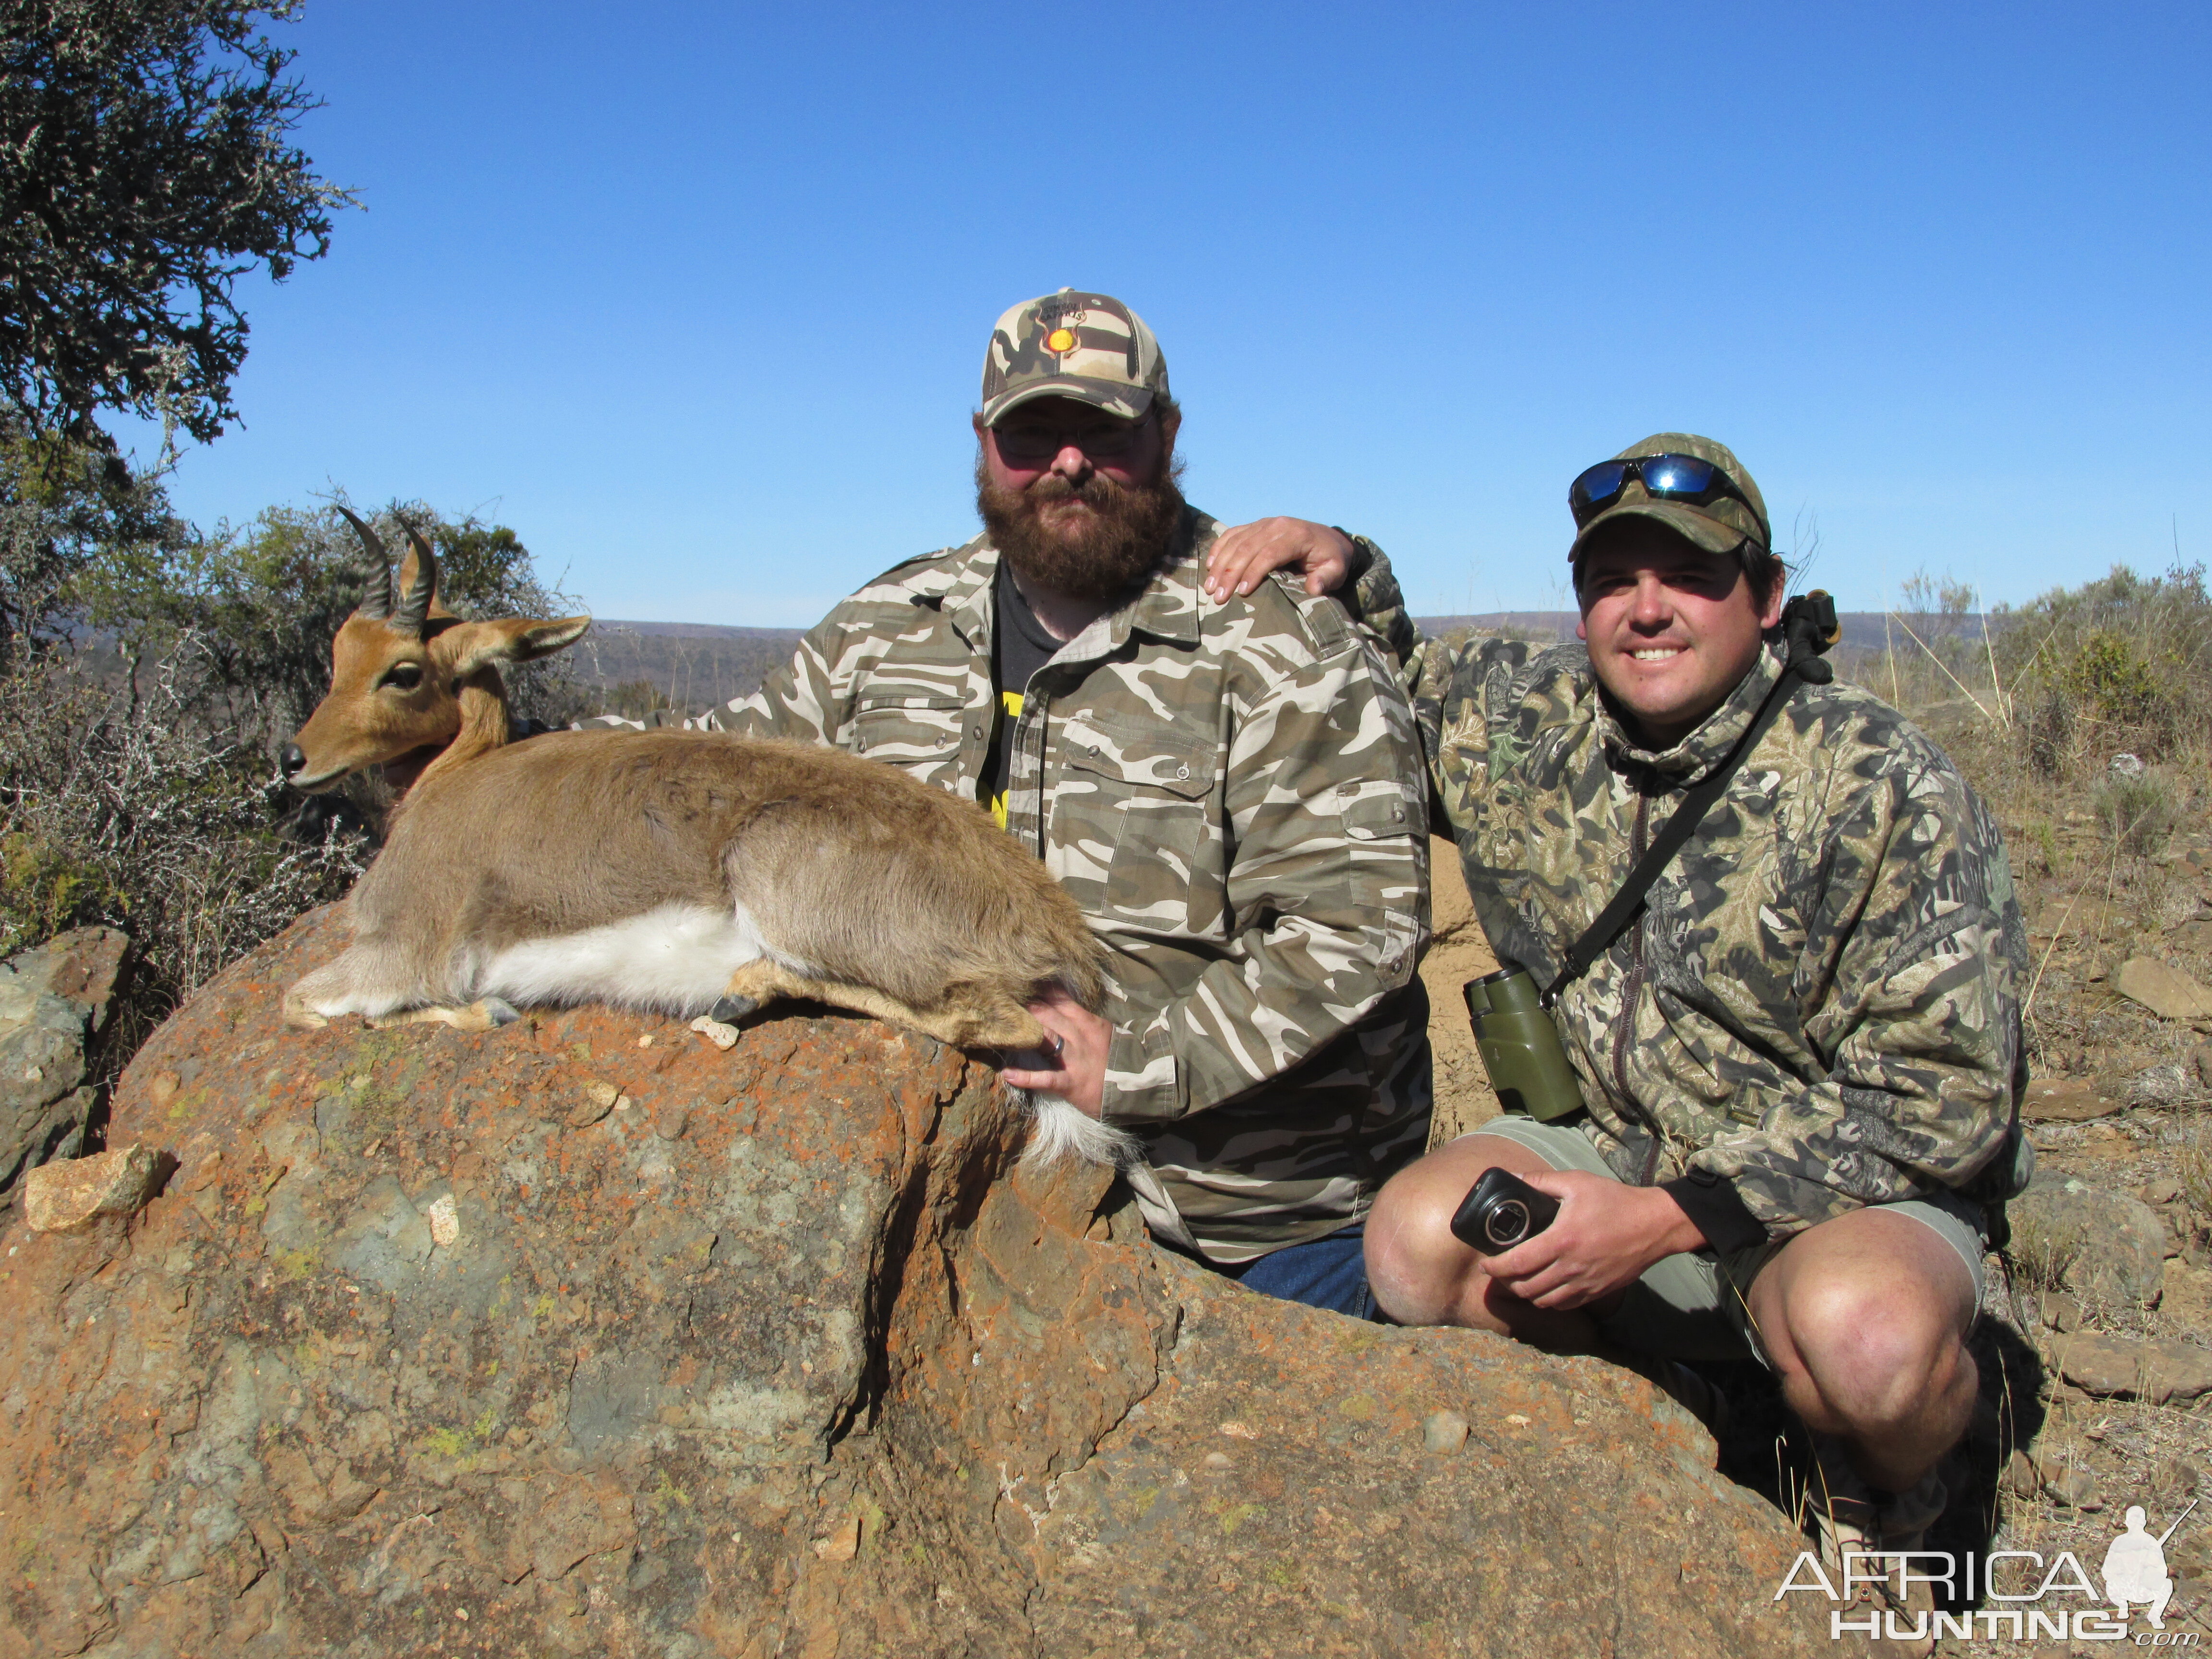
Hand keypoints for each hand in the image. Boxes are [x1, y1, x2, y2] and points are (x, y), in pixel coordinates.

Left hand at [1000, 986, 1111, 1118]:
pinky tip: (1007, 1074)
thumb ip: (1085, 1021)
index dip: (1039, 991)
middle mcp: (1079, 1036)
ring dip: (1022, 1031)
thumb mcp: (1105, 1033)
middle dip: (1024, 1006)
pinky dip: (1025, 1077)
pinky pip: (1045, 1078)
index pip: (1059, 1000)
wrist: (1138, 1088)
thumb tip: (1063, 1008)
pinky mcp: (1070, 1082)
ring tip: (1000, 1025)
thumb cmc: (1119, 1060)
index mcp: (1088, 1022)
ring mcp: (1073, 1059)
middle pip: (1046, 1014)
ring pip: (1044, 1037)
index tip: (1021, 981)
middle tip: (1001, 998)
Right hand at [1204, 517, 1353, 602]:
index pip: (1270, 554)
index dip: (1254, 572)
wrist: (1328, 539)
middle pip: (1247, 547)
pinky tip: (1210, 566)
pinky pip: (1232, 534)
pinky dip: (1219, 548)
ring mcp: (1264, 523)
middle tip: (1219, 596)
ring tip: (1210, 587)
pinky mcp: (1255, 525)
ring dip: (1220, 564)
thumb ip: (1326, 579)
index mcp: (1297, 535)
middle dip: (1230, 573)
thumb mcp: (1336, 570)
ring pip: (1236, 541)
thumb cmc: (1330, 559)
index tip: (1241, 593)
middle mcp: (1277, 525)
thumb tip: (1313, 588)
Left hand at [1478, 1173, 1707, 1309]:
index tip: (1485, 1263)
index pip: (1516, 1264)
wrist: (1654, 1224)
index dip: (1494, 1268)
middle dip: (1506, 1282)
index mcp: (1561, 1241)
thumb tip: (1511, 1175)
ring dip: (1526, 1293)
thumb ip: (1540, 1181)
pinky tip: (1545, 1287)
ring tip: (1519, 1279)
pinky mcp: (1597, 1292)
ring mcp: (1585, 1283)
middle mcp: (1571, 1267)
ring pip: (1543, 1302)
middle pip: (1525, 1288)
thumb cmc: (1615, 1200)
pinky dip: (1548, 1300)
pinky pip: (1564, 1305)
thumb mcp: (1576, 1182)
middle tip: (1499, 1271)